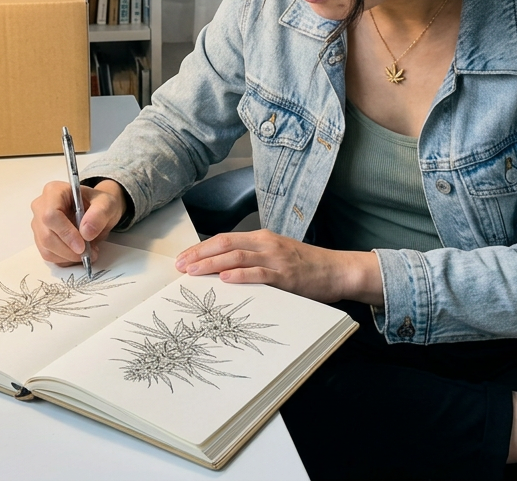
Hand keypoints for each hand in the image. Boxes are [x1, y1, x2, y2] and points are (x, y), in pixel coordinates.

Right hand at [29, 179, 126, 265]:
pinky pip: (49, 255)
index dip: (65, 233)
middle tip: (89, 253)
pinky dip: (65, 259)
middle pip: (47, 235)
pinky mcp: (41, 239)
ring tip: (88, 252)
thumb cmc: (99, 204)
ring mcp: (39, 224)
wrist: (97, 211)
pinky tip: (78, 253)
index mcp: (54, 191)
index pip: (51, 215)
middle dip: (69, 250)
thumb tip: (86, 232)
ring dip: (68, 257)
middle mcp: (41, 207)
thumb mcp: (107, 204)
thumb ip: (99, 214)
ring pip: (46, 249)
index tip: (82, 246)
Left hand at [174, 230, 382, 305]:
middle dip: (199, 255)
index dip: (201, 248)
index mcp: (262, 238)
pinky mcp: (286, 275)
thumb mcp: (277, 255)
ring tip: (192, 272)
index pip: (224, 239)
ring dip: (211, 264)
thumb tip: (222, 269)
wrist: (337, 270)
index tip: (182, 258)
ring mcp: (276, 259)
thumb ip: (253, 258)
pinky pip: (259, 273)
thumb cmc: (306, 266)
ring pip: (237, 257)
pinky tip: (224, 279)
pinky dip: (240, 275)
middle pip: (225, 244)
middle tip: (179, 266)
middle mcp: (266, 244)